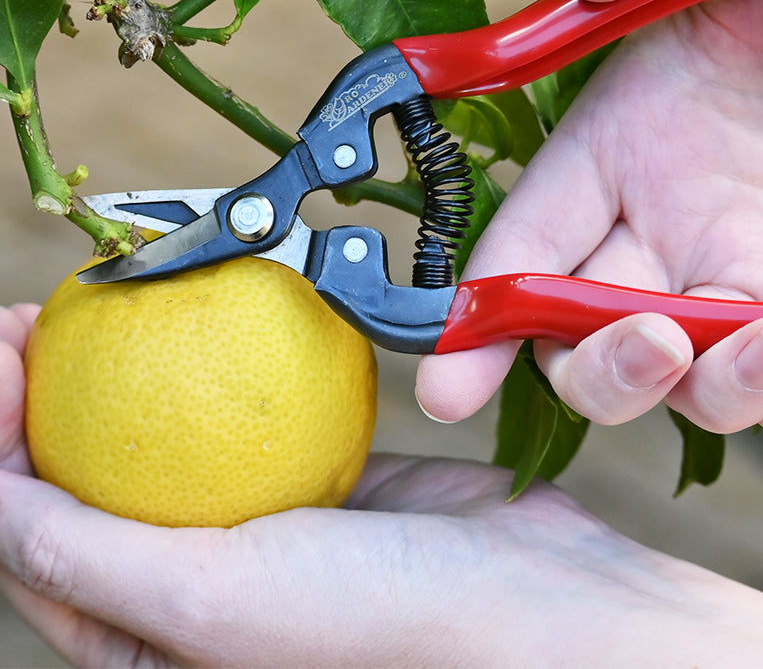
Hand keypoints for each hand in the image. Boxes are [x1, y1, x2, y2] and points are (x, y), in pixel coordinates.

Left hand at [0, 309, 762, 667]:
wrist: (538, 605)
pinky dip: (222, 357)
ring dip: (130, 364)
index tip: (0, 350)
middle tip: (41, 311)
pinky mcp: (321, 475)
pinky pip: (252, 404)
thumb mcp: (214, 606)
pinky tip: (211, 312)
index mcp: (149, 641)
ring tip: (112, 298)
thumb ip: (90, 557)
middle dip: (49, 391)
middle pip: (93, 473)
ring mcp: (261, 523)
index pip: (33, 533)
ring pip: (168, 431)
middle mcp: (196, 585)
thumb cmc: (387, 631)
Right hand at [416, 0, 762, 432]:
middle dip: (597, 370)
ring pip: (682, 382)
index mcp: (622, 138)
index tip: (447, 379)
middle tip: (653, 344)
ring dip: (708, 388)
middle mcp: (670, 217)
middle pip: (582, 337)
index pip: (525, 241)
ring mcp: (749, 268)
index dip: (478, 315)